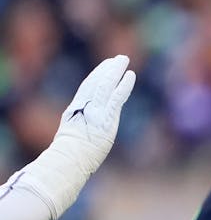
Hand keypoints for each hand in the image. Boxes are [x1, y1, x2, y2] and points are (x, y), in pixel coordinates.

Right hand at [51, 55, 135, 177]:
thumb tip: (86, 133)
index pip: (87, 89)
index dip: (96, 77)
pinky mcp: (106, 118)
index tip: (104, 67)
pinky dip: (124, 85)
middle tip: (118, 59)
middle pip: (96, 83)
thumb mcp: (73, 139)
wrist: (69, 160)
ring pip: (106, 85)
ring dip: (115, 71)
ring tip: (123, 59)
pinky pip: (117, 98)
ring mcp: (95, 111)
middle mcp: (84, 108)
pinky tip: (130, 75)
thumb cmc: (70, 155)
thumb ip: (80, 131)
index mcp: (75, 112)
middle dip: (107, 70)